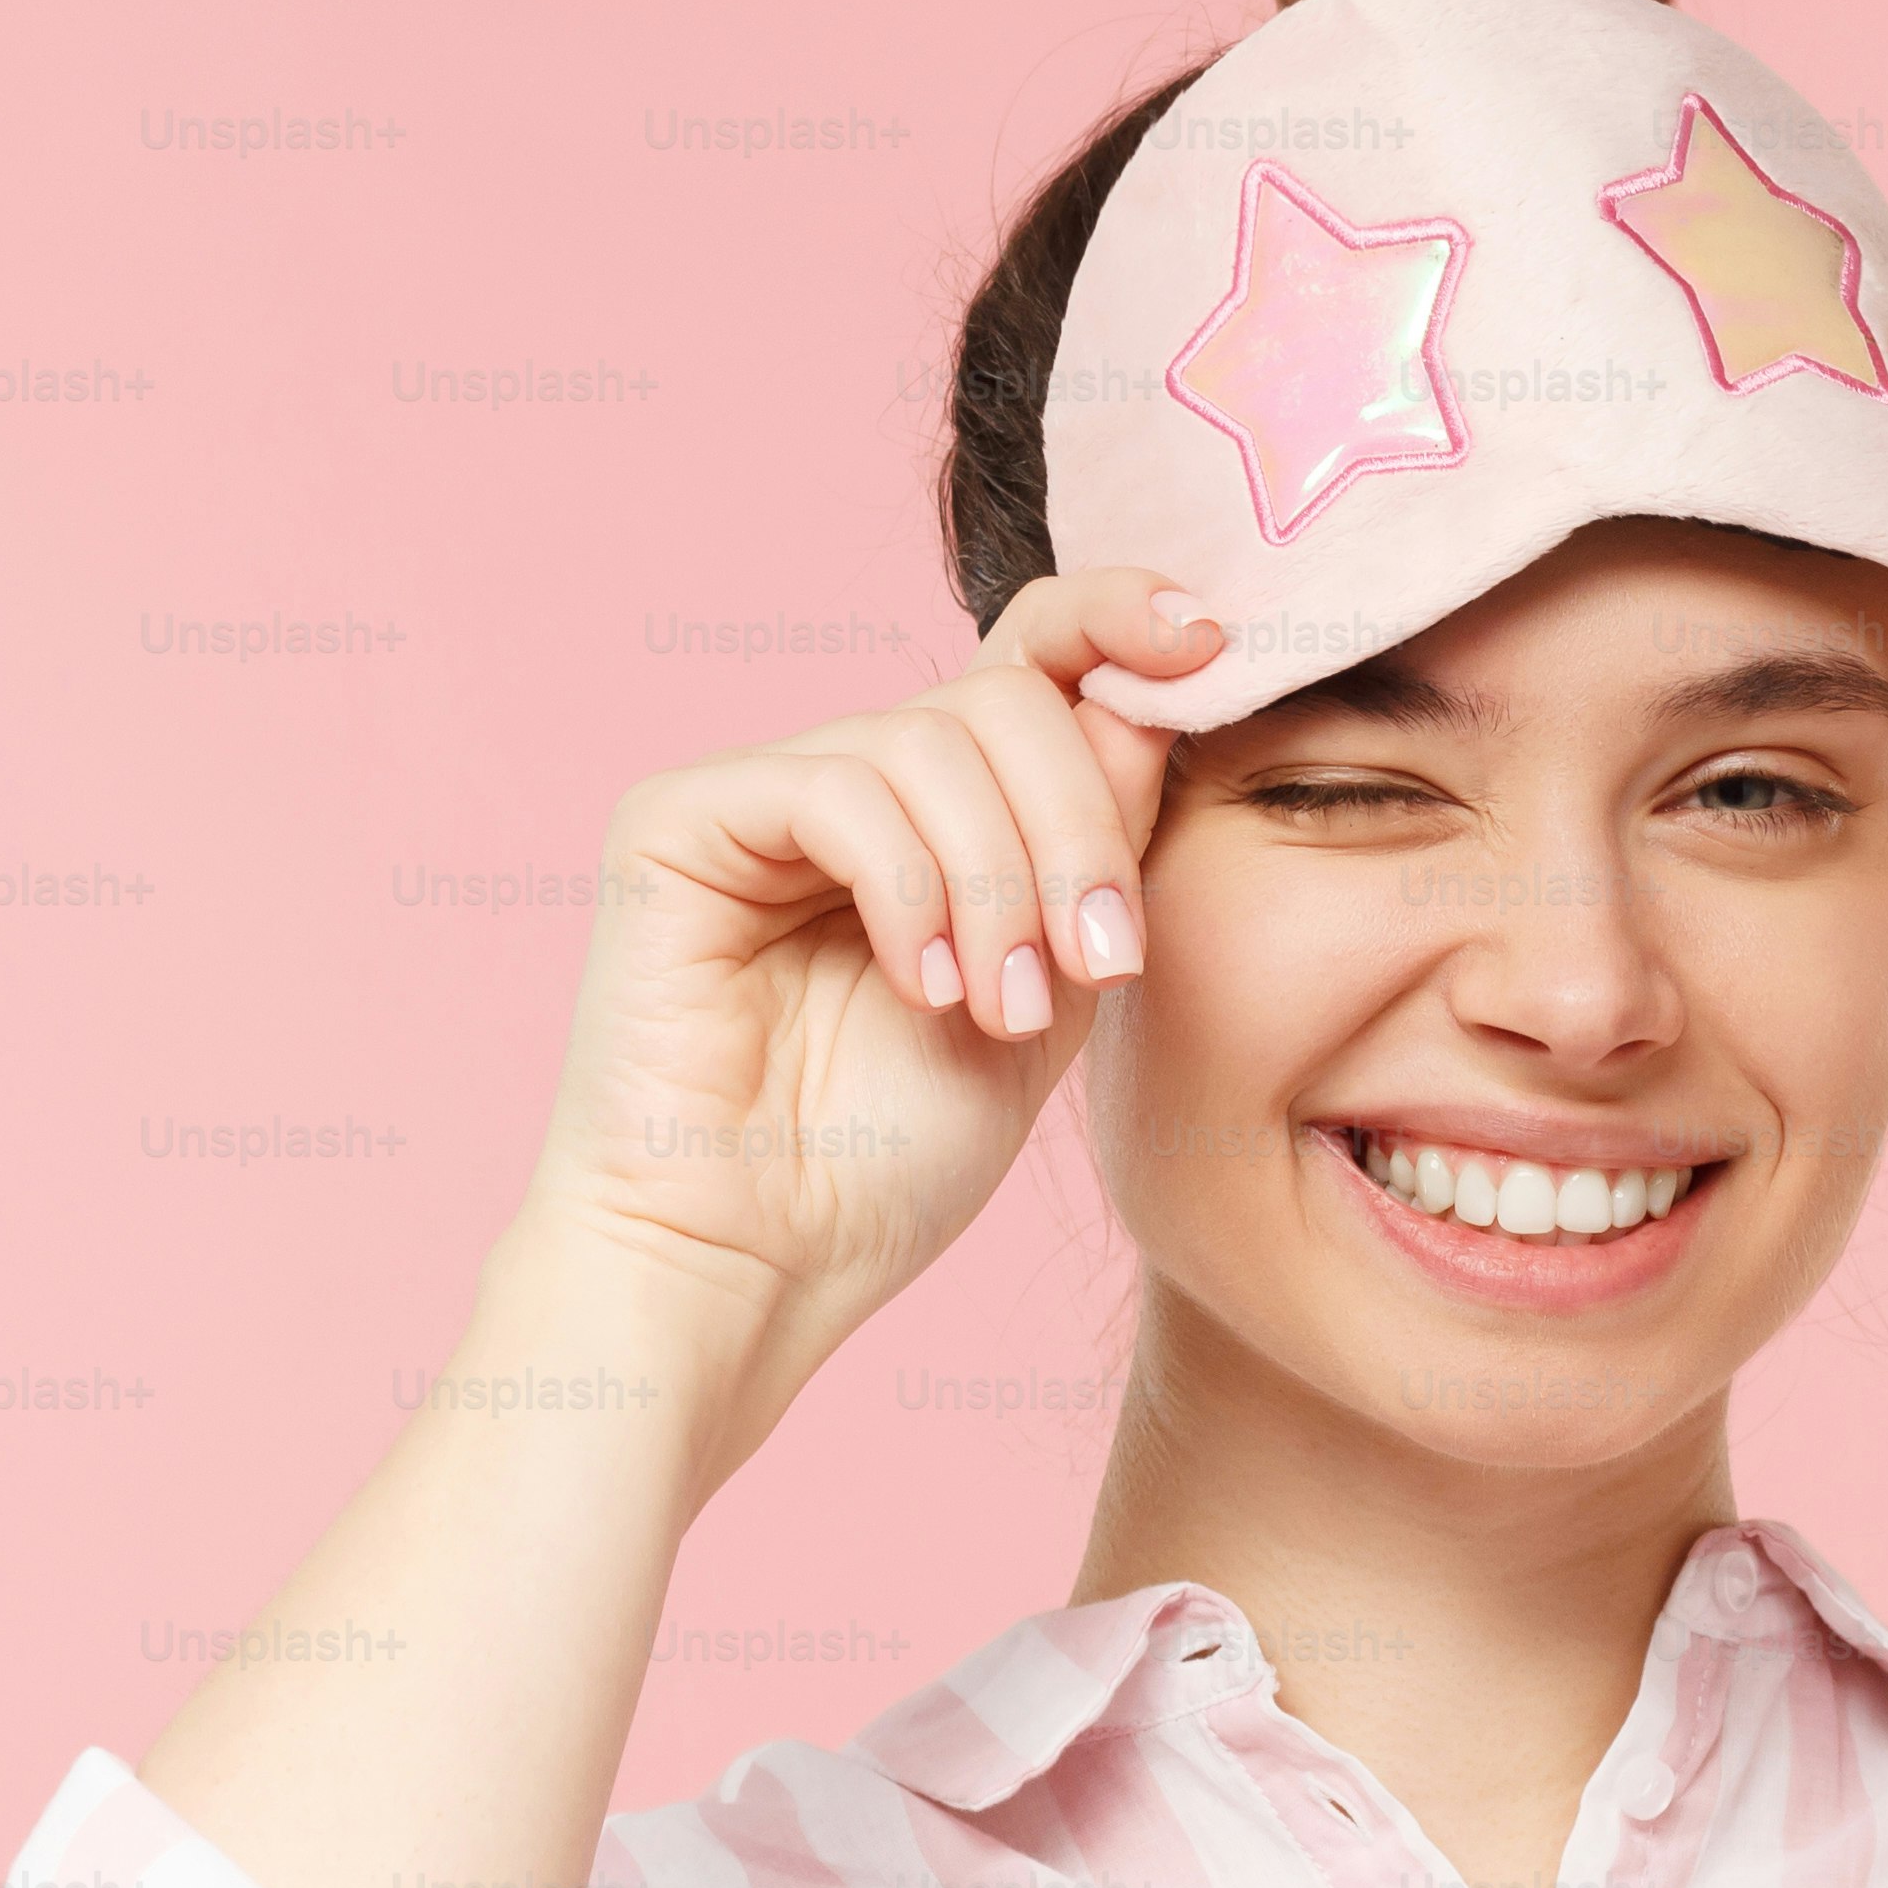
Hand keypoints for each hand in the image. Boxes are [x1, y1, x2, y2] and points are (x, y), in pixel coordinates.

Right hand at [516, 569, 1218, 1345]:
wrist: (759, 1264)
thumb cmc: (889, 1157)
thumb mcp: (1054, 988)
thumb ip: (1101, 847)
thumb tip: (1156, 698)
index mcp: (943, 814)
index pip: (1033, 661)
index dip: (1118, 624)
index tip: (1209, 641)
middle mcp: (850, 782)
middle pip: (1004, 695)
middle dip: (1079, 823)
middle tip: (1100, 960)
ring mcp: (761, 794)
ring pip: (931, 738)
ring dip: (1000, 880)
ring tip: (1005, 1009)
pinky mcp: (678, 820)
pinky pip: (839, 788)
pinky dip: (911, 888)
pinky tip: (926, 986)